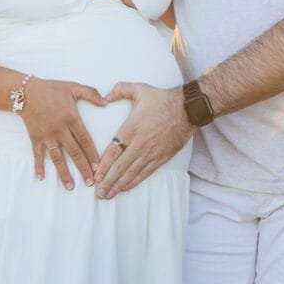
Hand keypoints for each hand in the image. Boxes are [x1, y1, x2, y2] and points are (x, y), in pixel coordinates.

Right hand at [18, 78, 107, 190]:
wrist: (25, 92)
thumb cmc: (51, 89)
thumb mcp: (73, 87)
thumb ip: (91, 94)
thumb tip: (106, 102)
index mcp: (71, 119)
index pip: (85, 140)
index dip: (93, 154)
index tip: (99, 167)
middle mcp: (60, 130)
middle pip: (74, 153)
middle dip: (83, 169)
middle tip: (90, 183)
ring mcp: (47, 136)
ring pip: (57, 158)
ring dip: (64, 173)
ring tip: (70, 187)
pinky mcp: (35, 138)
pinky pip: (37, 155)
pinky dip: (38, 166)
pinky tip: (41, 177)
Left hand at [94, 83, 192, 198]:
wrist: (187, 109)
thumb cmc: (163, 99)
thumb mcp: (139, 89)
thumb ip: (120, 90)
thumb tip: (104, 96)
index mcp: (131, 128)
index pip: (113, 151)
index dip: (103, 165)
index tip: (95, 176)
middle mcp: (140, 144)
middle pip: (120, 167)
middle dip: (107, 181)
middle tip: (98, 193)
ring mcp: (151, 152)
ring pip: (131, 173)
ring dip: (118, 185)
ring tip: (107, 195)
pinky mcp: (160, 158)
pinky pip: (144, 173)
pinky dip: (134, 182)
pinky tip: (125, 188)